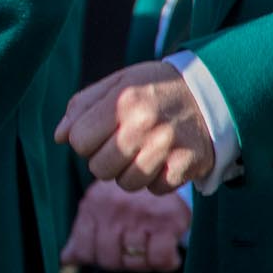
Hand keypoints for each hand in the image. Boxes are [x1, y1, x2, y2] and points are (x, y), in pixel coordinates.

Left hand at [56, 60, 216, 193]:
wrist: (213, 90)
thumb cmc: (155, 88)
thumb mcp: (118, 83)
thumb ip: (82, 106)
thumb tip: (59, 137)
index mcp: (122, 101)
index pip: (79, 142)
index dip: (83, 141)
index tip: (97, 133)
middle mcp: (144, 125)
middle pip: (99, 168)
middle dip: (104, 159)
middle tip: (120, 144)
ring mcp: (168, 147)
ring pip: (126, 183)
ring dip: (128, 173)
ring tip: (140, 152)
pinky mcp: (189, 164)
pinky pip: (156, 189)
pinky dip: (156, 180)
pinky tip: (162, 159)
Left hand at [61, 179, 190, 272]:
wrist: (166, 174)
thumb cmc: (129, 199)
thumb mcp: (100, 209)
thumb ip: (82, 235)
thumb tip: (66, 260)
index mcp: (92, 205)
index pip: (84, 251)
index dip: (97, 259)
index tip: (110, 252)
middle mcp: (113, 208)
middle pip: (109, 260)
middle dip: (121, 263)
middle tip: (133, 252)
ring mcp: (140, 214)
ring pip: (135, 263)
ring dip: (144, 264)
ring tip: (150, 248)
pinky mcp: (167, 221)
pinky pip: (160, 260)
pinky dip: (166, 263)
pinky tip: (166, 253)